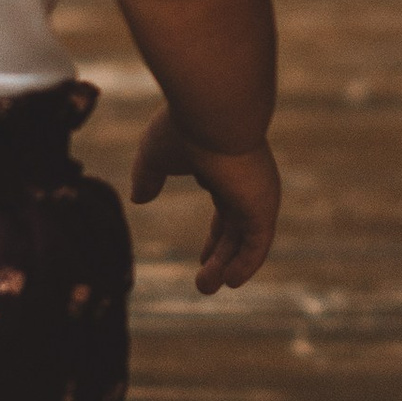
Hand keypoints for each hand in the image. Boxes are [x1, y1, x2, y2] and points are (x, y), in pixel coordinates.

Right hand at [130, 106, 279, 293]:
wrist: (212, 112)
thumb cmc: (183, 127)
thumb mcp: (154, 155)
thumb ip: (147, 176)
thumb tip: (139, 198)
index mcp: (223, 168)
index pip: (225, 209)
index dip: (216, 237)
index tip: (203, 259)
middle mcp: (244, 183)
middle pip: (236, 228)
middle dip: (220, 257)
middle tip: (203, 284)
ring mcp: (256, 194)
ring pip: (245, 239)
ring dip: (227, 266)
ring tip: (205, 289)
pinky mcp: (263, 205)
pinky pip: (258, 243)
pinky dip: (247, 263)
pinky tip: (232, 282)